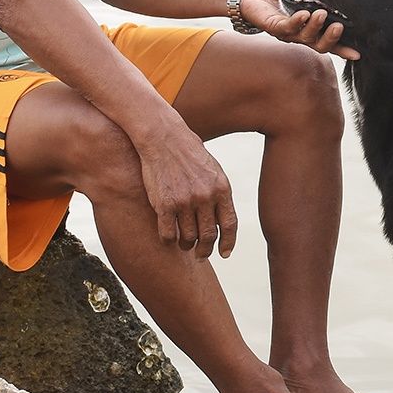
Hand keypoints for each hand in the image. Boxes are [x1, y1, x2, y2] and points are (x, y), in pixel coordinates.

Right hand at [134, 117, 240, 258]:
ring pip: (188, 238)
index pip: (230, 225)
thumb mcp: (213, 170)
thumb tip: (219, 220)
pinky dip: (168, 240)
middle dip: (206, 250)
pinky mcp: (164, 204)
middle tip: (201, 254)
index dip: (229, 243)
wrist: (163, 137)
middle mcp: (205, 197)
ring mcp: (185, 202)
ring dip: (186, 245)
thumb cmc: (188, 152)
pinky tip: (168, 238)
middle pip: (209, 236)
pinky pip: (168, 234)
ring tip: (184, 244)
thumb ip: (218, 193)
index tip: (225, 254)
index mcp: (222, 188)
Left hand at [244, 0, 359, 59]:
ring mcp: (289, 33)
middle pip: (320, 46)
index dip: (344, 49)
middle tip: (339, 28)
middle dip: (331, 39)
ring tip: (321, 14)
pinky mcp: (274, 27)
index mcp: (313, 28)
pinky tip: (303, 14)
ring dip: (315, 26)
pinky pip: (287, 27)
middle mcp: (302, 35)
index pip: (331, 42)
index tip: (357, 53)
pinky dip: (297, 21)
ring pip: (305, 37)